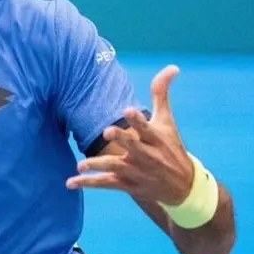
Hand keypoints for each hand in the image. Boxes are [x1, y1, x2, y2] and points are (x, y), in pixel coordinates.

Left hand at [66, 65, 194, 204]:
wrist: (183, 187)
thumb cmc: (170, 147)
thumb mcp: (167, 121)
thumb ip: (161, 94)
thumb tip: (173, 66)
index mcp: (156, 138)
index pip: (147, 128)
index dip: (137, 120)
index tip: (127, 110)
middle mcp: (147, 155)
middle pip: (133, 146)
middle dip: (121, 139)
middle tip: (106, 131)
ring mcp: (136, 171)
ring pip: (116, 167)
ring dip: (98, 165)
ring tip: (81, 164)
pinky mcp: (127, 184)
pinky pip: (106, 183)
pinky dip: (89, 182)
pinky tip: (70, 182)